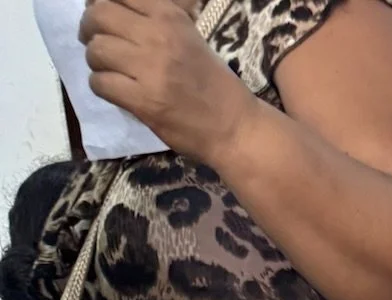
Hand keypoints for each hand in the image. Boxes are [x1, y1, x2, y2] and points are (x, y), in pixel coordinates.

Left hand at [81, 0, 248, 161]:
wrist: (234, 127)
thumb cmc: (212, 82)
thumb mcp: (187, 36)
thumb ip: (153, 19)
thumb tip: (109, 8)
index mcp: (168, 15)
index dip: (99, 4)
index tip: (101, 18)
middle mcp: (157, 35)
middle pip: (98, 16)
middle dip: (88, 29)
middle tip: (94, 43)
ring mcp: (150, 69)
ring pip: (96, 51)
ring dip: (95, 61)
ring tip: (107, 70)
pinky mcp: (144, 100)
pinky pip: (101, 83)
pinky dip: (100, 86)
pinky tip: (113, 90)